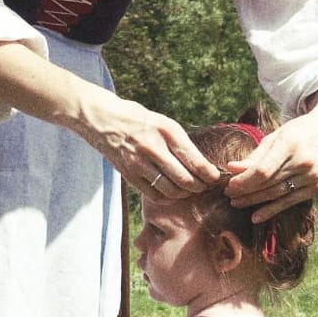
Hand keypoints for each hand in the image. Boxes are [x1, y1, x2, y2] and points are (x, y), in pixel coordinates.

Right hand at [76, 92, 220, 198]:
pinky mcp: (129, 174)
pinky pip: (154, 194)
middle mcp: (153, 147)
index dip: (209, 174)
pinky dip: (167, 197)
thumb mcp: (163, 123)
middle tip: (204, 186)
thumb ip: (181, 143)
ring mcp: (139, 162)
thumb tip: (203, 166)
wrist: (103, 119)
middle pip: (185, 180)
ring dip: (184, 193)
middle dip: (199, 187)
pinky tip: (170, 191)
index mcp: (167, 130)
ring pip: (171, 190)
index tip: (215, 177)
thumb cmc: (139, 120)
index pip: (195, 161)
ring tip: (188, 189)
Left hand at [225, 83, 317, 221]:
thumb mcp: (277, 136)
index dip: (244, 181)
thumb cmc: (299, 131)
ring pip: (277, 194)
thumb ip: (255, 155)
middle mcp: (304, 162)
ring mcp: (313, 177)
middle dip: (245, 191)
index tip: (229, 185)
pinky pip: (290, 202)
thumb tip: (231, 168)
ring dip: (254, 201)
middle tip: (229, 195)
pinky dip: (272, 210)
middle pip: (268, 184)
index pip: (263, 170)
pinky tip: (256, 217)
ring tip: (237, 203)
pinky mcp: (317, 187)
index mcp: (291, 144)